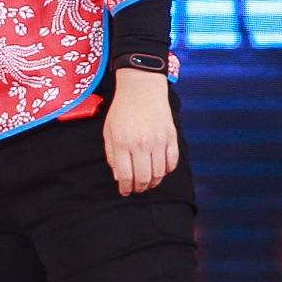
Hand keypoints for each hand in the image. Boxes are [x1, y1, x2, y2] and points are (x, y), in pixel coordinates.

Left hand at [102, 70, 179, 195]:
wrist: (141, 90)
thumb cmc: (121, 111)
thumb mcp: (108, 132)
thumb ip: (112, 155)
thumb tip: (119, 177)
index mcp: (122, 143)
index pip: (125, 175)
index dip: (125, 188)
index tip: (125, 191)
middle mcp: (141, 144)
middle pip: (144, 178)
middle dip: (139, 188)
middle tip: (137, 189)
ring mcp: (158, 141)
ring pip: (159, 173)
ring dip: (154, 182)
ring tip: (148, 182)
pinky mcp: (171, 137)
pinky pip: (172, 162)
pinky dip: (167, 171)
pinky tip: (160, 171)